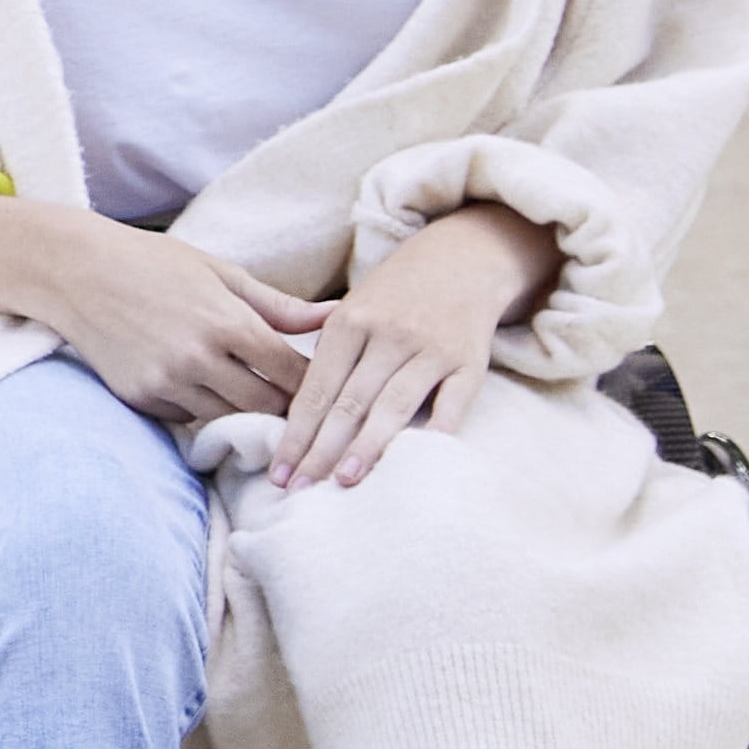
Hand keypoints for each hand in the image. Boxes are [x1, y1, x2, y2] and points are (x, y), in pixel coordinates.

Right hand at [0, 192, 326, 429]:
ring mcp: (166, 382)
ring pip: (227, 419)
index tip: (321, 384)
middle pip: (265, 406)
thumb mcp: (219, 272)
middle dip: (283, 405)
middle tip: (290, 399)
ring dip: (241, 411)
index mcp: (227, 322)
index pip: (292, 374)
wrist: (74, 270)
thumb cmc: (152, 262)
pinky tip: (200, 388)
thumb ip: (279, 305)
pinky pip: (186, 418)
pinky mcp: (139, 397)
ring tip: (249, 396)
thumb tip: (335, 316)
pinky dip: (199, 408)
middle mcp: (198, 358)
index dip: (312, 383)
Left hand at [270, 204, 560, 488]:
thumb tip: (291, 413)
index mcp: (348, 323)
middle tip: (297, 489)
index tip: (278, 470)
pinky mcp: (469, 363)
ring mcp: (430, 349)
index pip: (315, 388)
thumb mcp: (351, 309)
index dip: (295, 433)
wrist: (462, 260)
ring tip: (343, 482)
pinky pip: (451, 406)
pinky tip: (414, 464)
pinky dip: (434, 435)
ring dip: (366, 447)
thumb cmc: (394, 295)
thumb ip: (326, 354)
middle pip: (348, 402)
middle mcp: (388, 335)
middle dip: (320, 450)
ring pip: (393, 406)